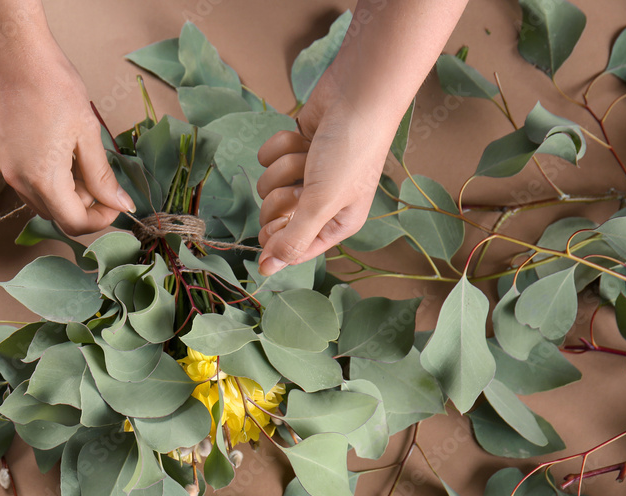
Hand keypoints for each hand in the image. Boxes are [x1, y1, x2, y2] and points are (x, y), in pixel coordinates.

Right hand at [0, 20, 134, 233]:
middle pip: (58, 216)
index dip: (101, 219)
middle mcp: (19, 182)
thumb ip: (103, 175)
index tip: (116, 203)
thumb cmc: (52, 85)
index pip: (74, 223)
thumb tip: (121, 204)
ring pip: (44, 202)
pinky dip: (50, 180)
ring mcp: (7, 171)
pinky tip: (61, 151)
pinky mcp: (2, 159)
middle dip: (85, 205)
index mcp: (44, 179)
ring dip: (68, 193)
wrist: (13, 54)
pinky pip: (30, 184)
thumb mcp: (87, 132)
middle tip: (100, 174)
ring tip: (80, 158)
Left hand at [255, 80, 390, 275]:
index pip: (294, 250)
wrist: (357, 95)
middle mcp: (321, 203)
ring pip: (268, 185)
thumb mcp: (322, 202)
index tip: (276, 226)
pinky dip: (283, 145)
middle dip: (282, 196)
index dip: (278, 240)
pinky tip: (305, 136)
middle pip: (274, 217)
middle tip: (302, 183)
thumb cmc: (350, 151)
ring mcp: (306, 175)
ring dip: (285, 166)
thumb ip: (294, 239)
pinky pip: (268, 158)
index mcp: (337, 224)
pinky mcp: (293, 150)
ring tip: (310, 154)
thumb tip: (268, 270)